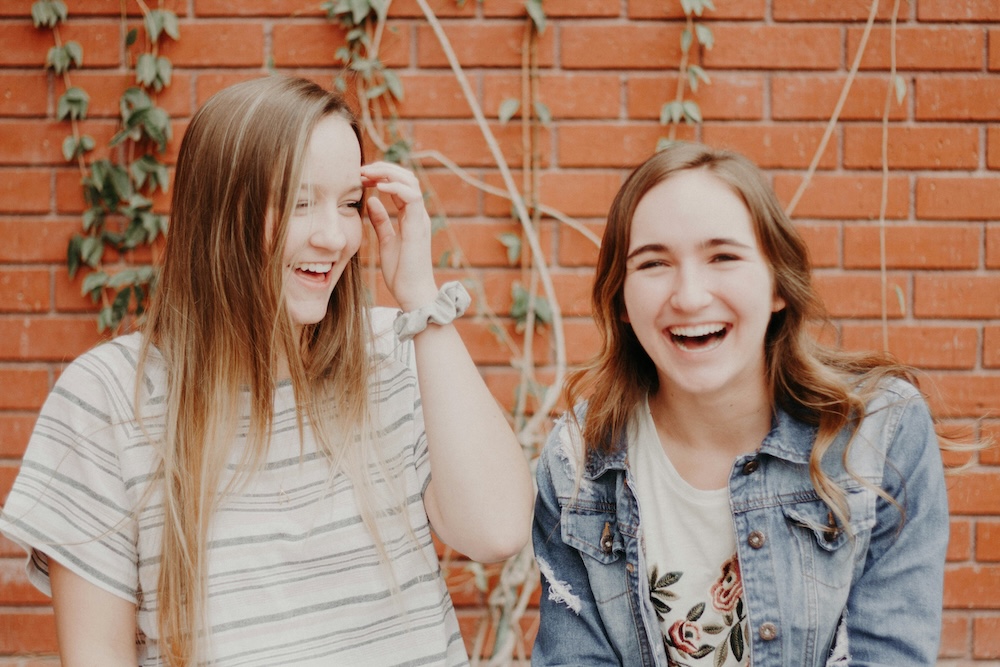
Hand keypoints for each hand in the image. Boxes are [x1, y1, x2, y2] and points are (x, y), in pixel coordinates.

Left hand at [361, 162, 438, 311]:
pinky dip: (395, 188)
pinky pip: (411, 198)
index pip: (399, 186)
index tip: (361, 176)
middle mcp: (418, 214)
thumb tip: (371, 201)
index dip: (381, 176)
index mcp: (411, 217)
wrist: (412, 294)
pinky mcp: (418, 227)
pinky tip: (379, 187)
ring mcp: (420, 219)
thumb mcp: (386, 242)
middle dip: (384, 169)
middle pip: (406, 178)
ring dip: (388, 174)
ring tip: (368, 173)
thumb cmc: (401, 272)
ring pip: (410, 182)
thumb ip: (380, 221)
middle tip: (361, 170)